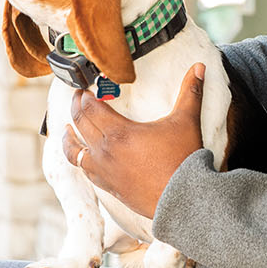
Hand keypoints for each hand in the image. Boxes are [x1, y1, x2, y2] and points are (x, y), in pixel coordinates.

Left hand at [62, 63, 205, 218]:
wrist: (183, 200)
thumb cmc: (183, 161)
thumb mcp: (186, 121)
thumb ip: (190, 92)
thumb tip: (200, 68)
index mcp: (119, 132)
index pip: (90, 108)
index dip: (85, 96)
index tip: (85, 89)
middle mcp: (105, 152)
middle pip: (80, 124)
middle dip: (76, 108)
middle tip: (77, 98)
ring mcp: (105, 172)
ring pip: (75, 152)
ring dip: (68, 138)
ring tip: (66, 130)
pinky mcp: (110, 188)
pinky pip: (87, 172)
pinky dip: (81, 161)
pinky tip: (84, 159)